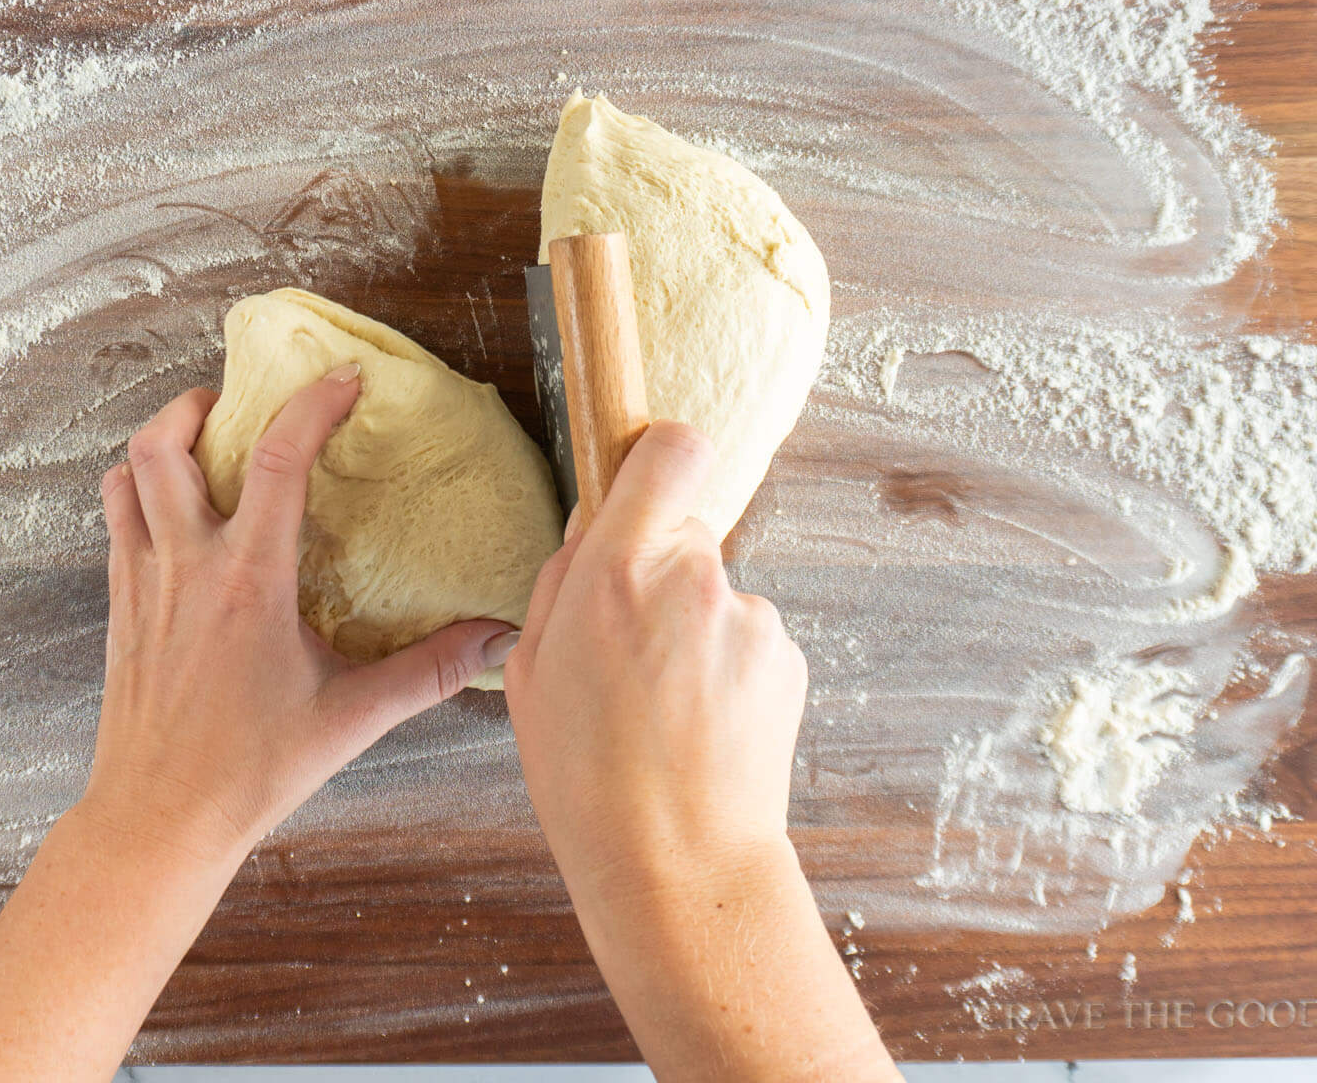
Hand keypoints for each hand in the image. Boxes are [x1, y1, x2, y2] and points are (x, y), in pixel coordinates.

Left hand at [75, 366, 516, 862]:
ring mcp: (143, 585)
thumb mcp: (351, 719)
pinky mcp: (120, 609)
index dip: (314, 406)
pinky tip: (177, 515)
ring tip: (201, 442)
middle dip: (201, 405)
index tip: (344, 382)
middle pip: (166, 445)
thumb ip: (429, 671)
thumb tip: (495, 636)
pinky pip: (117, 524)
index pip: (281, 460)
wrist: (157, 821)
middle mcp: (186, 568)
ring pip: (125, 476)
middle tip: (240, 402)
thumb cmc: (249, 773)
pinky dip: (139, 494)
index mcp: (249, 581)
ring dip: (159, 443)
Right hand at [503, 421, 807, 903]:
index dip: (660, 459)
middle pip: (684, 535)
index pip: (668, 453)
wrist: (679, 863)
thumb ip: (560, 584)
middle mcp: (692, 579)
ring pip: (715, 596)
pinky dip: (728, 672)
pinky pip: (747, 641)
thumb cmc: (587, 777)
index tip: (649, 480)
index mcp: (614, 574)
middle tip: (630, 652)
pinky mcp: (788, 656)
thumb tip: (591, 531)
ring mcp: (750, 617)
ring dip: (694, 633)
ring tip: (665, 710)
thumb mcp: (528, 673)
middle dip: (659, 574)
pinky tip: (702, 727)